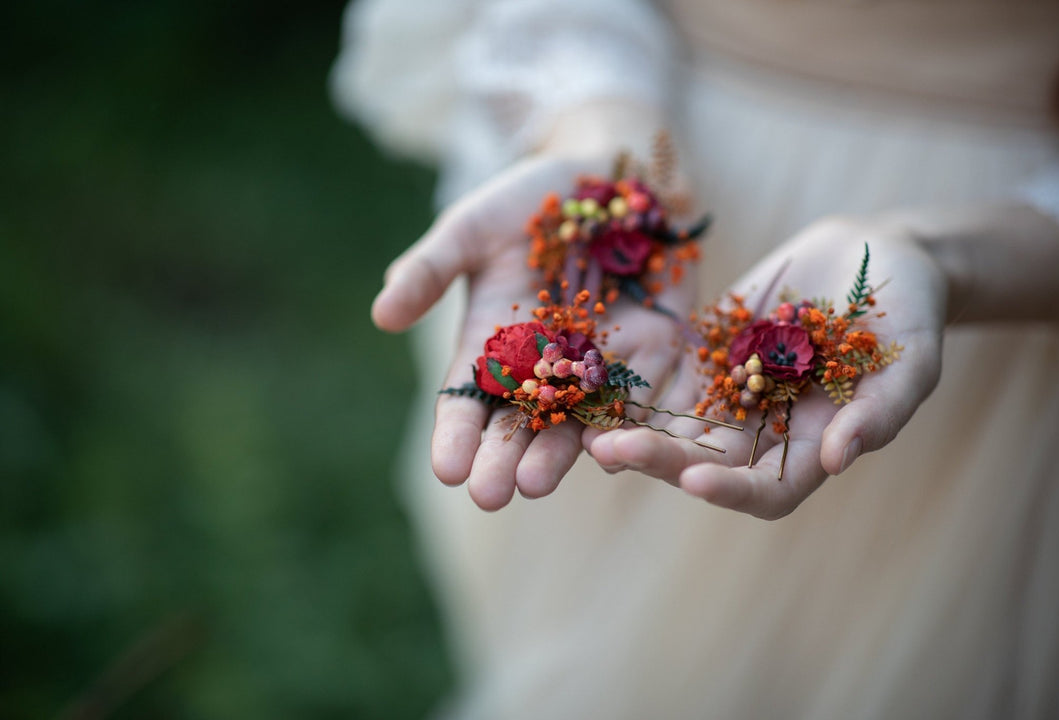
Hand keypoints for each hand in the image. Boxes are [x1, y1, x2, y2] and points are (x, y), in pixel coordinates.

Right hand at [374, 152, 695, 509]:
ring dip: (558, 455)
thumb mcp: (472, 228)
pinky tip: (618, 451)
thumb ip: (431, 269)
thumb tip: (381, 315)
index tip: (444, 469)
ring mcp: (597, 367)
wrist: (608, 174)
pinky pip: (643, 399)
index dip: (456, 435)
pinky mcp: (652, 354)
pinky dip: (632, 426)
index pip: (468, 401)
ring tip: (536, 483)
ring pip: (577, 423)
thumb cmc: (529, 199)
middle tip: (488, 495)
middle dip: (503, 460)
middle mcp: (543, 370)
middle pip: (520, 425)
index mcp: (492, 347)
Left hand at [584, 215, 948, 518]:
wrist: (878, 254)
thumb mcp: (912, 361)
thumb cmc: (911, 313)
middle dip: (658, 460)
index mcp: (813, 446)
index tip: (695, 480)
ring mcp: (731, 390)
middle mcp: (764, 429)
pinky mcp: (707, 351)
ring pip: (672, 424)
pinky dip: (630, 382)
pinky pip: (663, 373)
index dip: (730, 492)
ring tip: (585, 426)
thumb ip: (880, 413)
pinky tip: (591, 378)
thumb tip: (838, 462)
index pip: (766, 492)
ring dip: (631, 429)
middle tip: (610, 451)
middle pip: (704, 463)